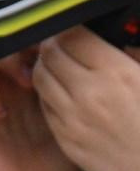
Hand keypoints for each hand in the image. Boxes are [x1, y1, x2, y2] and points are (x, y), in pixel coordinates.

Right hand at [0, 50, 78, 170]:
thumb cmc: (58, 163)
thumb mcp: (71, 121)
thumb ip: (72, 91)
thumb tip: (90, 59)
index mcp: (26, 83)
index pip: (25, 45)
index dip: (38, 39)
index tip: (56, 43)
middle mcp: (2, 87)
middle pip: (1, 47)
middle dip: (20, 46)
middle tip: (40, 56)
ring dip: (1, 64)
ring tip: (25, 79)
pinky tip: (4, 108)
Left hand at [32, 28, 139, 170]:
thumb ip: (135, 57)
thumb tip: (122, 41)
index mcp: (117, 74)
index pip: (73, 36)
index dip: (72, 29)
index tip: (79, 31)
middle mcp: (90, 94)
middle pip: (50, 54)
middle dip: (55, 46)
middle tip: (66, 46)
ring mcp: (74, 119)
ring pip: (40, 78)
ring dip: (47, 68)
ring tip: (62, 68)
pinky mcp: (67, 140)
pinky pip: (45, 106)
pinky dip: (49, 95)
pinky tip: (65, 95)